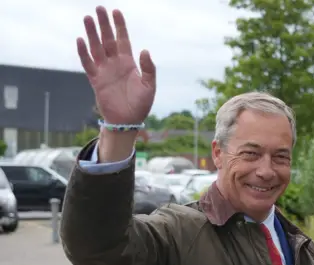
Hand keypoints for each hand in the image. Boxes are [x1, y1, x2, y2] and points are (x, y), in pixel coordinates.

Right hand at [77, 6, 155, 124]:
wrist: (128, 121)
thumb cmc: (141, 104)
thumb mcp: (149, 86)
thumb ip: (148, 68)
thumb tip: (144, 50)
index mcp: (129, 63)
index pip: (123, 40)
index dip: (120, 26)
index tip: (116, 11)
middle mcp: (115, 64)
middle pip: (107, 40)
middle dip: (104, 24)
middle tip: (99, 8)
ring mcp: (104, 71)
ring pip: (96, 48)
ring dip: (92, 34)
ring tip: (87, 18)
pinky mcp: (95, 80)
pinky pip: (88, 64)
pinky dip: (83, 52)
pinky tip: (80, 40)